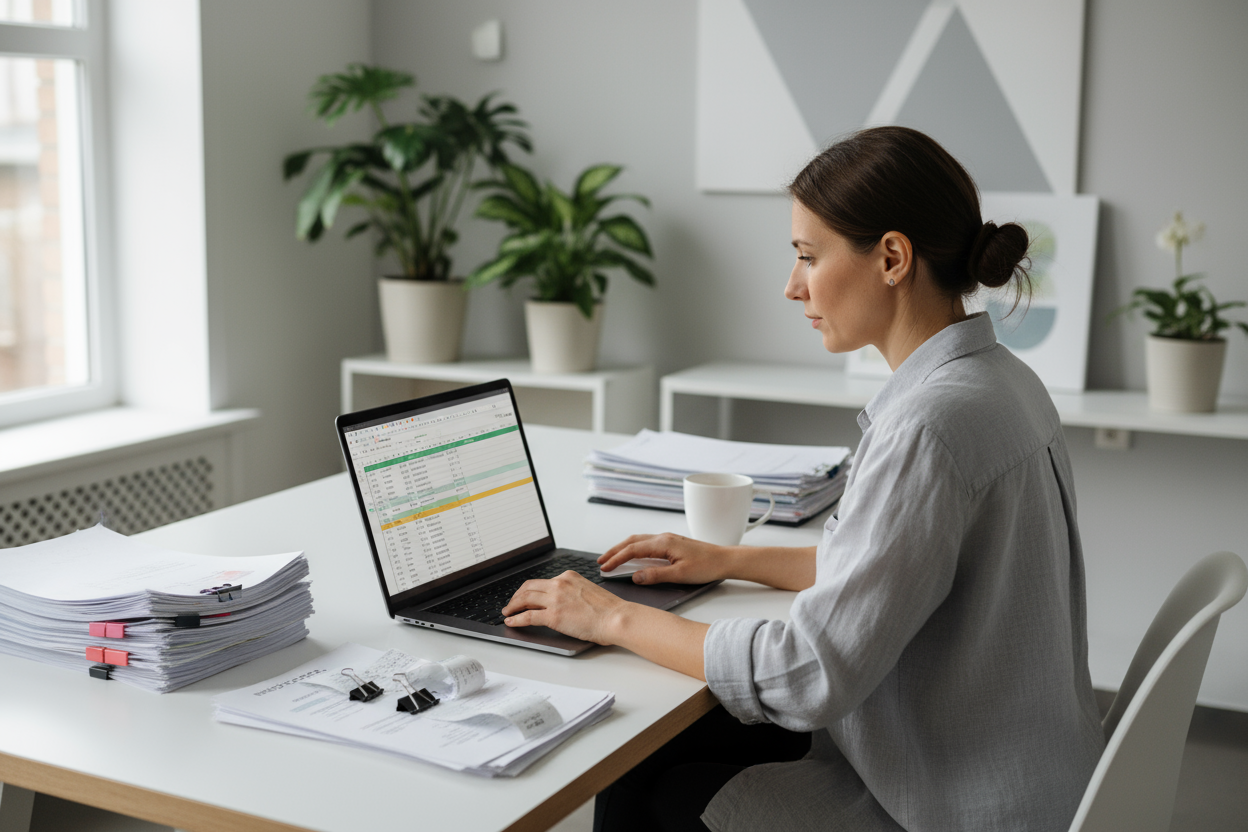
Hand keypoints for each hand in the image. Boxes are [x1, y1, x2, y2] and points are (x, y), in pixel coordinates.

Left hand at [501, 571, 628, 643]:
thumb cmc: (609, 609)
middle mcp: (559, 584)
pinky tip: (511, 622)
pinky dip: (516, 619)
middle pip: (529, 587)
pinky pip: (528, 616)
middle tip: (511, 603)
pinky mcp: (553, 615)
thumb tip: (563, 602)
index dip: (529, 590)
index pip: (542, 581)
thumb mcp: (588, 591)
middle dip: (517, 596)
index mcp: (569, 577)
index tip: (524, 596)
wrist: (616, 618)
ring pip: (525, 599)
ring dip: (513, 606)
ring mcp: (555, 599)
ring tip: (507, 612)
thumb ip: (573, 592)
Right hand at [598, 533, 731, 585]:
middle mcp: (663, 538)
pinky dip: (634, 548)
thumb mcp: (680, 575)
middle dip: (614, 551)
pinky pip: (647, 543)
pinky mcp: (672, 543)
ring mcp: (667, 539)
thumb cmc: (707, 566)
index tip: (604, 567)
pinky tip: (633, 555)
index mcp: (663, 543)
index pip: (632, 550)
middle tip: (601, 561)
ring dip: (623, 548)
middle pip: (631, 541)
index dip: (616, 559)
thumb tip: (635, 577)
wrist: (724, 559)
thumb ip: (656, 575)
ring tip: (612, 558)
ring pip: (638, 540)